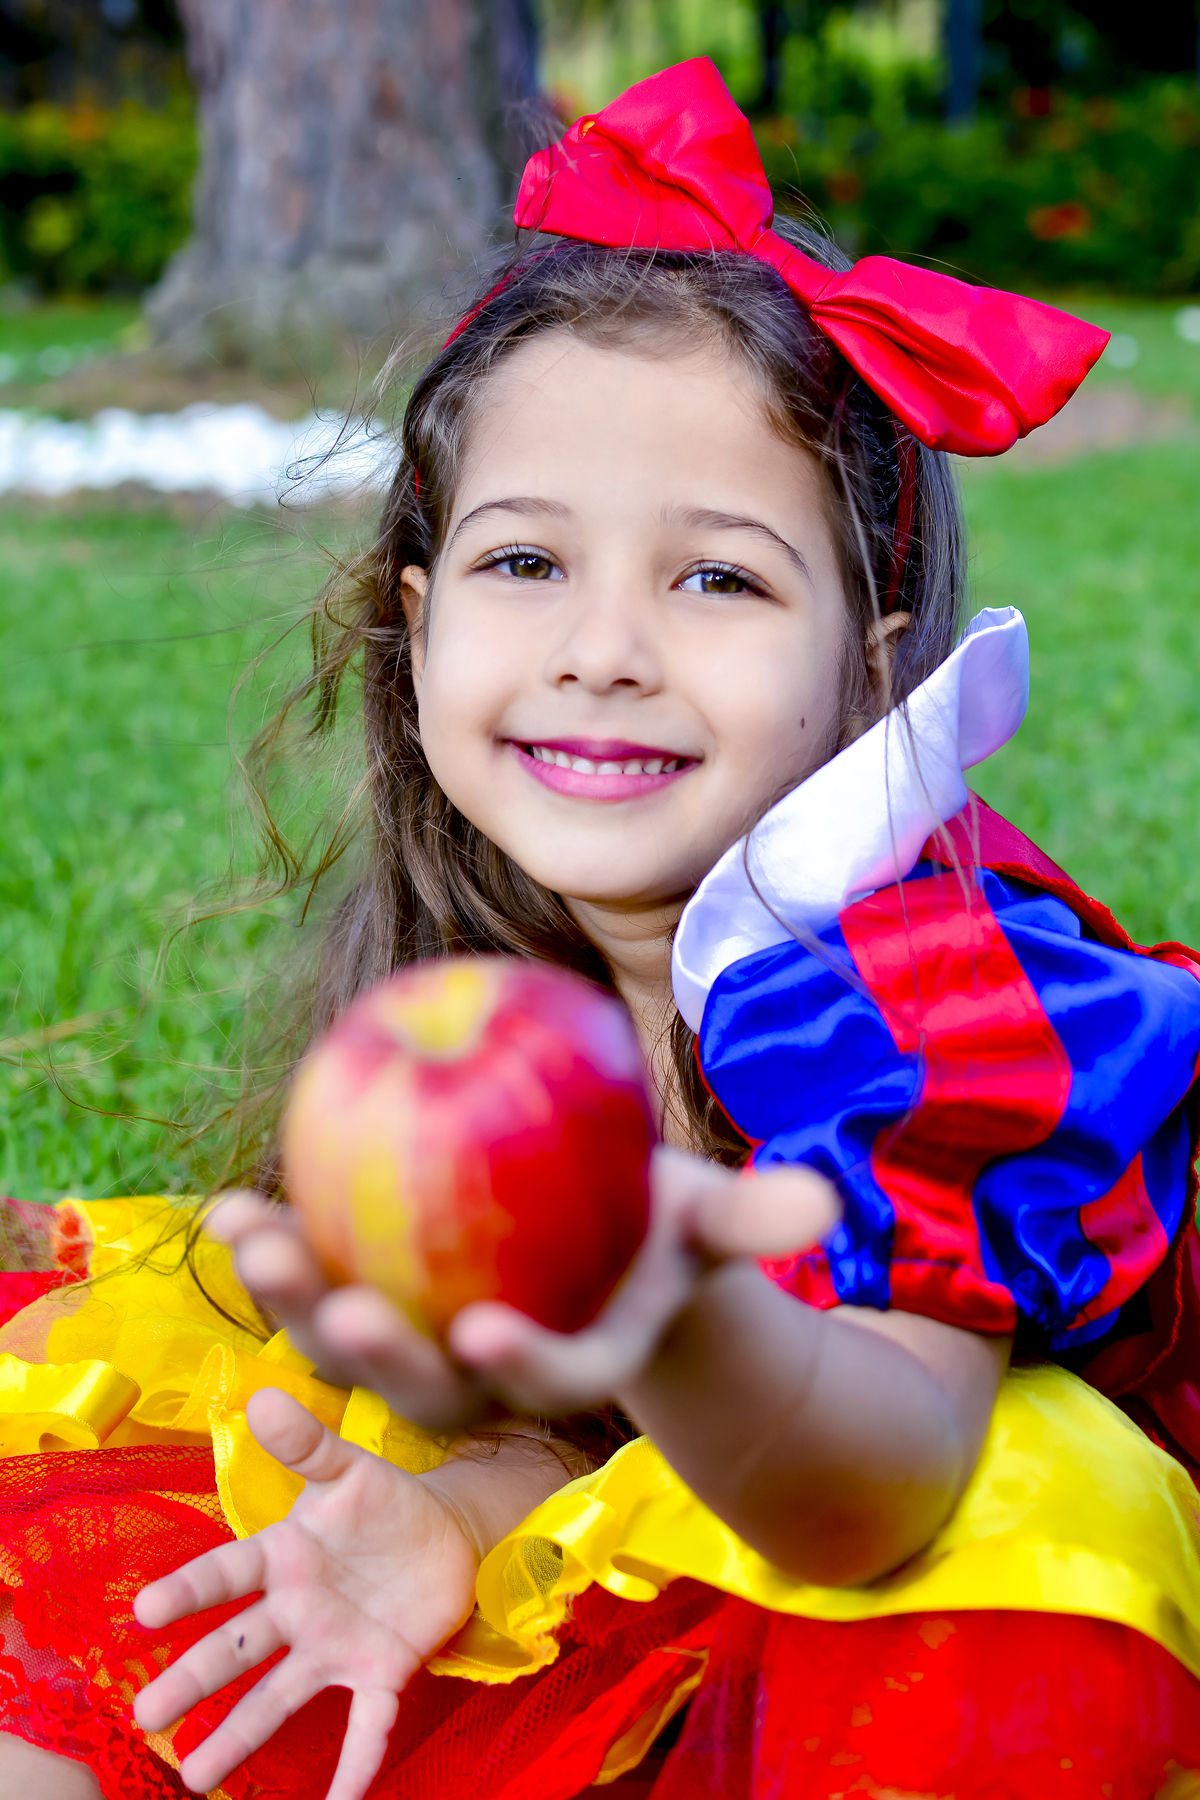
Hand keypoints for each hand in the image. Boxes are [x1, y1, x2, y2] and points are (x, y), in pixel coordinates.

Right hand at [133, 1387, 478, 1799]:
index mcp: (284, 1557)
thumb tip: (264, 1397)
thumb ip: (307, 1442)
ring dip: (240, 1736)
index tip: (146, 1611)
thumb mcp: (347, 1468)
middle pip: (236, 1649)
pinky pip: (364, 1725)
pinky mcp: (381, 1670)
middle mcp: (297, 1609)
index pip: (227, 1575)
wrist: (449, 1531)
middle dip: (194, 1682)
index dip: (189, 1591)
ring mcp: (334, 1646)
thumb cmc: (383, 1500)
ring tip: (196, 1779)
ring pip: (279, 1698)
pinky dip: (353, 1766)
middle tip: (146, 1717)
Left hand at [208, 1147, 837, 1428]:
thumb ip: (751, 1216)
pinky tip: (229, 1208)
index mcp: (566, 1368)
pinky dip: (270, 1253)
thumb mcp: (703, 1216)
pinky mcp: (362, 1307)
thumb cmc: (652, 1229)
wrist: (586, 1240)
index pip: (546, 1380)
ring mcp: (412, 1349)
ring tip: (252, 1238)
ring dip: (290, 1304)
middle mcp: (480, 1380)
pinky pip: (312, 1286)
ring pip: (347, 1344)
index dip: (519, 1366)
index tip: (486, 1330)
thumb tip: (825, 1200)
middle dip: (378, 1359)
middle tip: (343, 1311)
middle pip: (425, 1387)